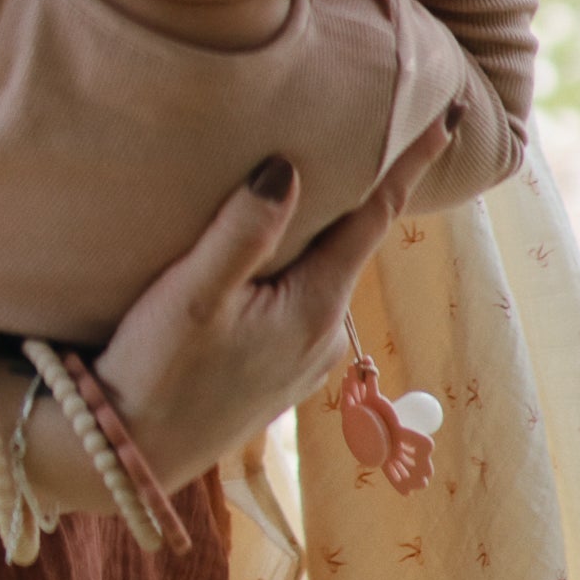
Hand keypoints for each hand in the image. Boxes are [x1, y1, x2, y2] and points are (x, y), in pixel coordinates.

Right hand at [90, 111, 460, 492]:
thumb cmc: (152, 375)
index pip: (374, 217)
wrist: (128, 463)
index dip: (409, 163)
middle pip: (352, 241)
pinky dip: (299, 266)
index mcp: (314, 308)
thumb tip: (288, 167)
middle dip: (364, 188)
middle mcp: (324, 336)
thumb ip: (243, 230)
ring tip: (320, 179)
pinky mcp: (278, 374)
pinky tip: (274, 252)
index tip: (450, 116)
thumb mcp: (191, 296)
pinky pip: (304, 300)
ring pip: (325, 272)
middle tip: (382, 125)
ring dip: (324, 230)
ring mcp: (304, 360)